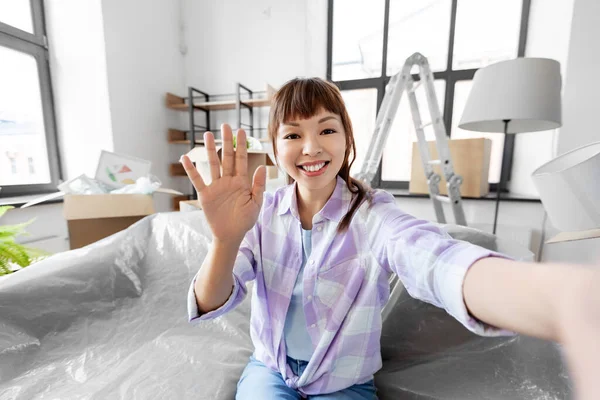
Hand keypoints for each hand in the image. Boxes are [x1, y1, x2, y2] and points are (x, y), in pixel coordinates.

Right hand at [180, 124, 266, 243]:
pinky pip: (197, 180)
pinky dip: (191, 170)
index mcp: (241, 181)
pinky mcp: (205, 195)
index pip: (241, 160)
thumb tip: (262, 166)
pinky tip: (185, 158)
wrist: (231, 235)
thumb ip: (258, 185)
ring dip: (210, 150)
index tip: (241, 131)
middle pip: (227, 157)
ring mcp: (216, 186)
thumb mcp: (256, 203)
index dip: (241, 146)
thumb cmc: (245, 220)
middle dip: (226, 142)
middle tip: (225, 126)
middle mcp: (228, 180)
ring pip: (213, 164)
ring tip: (207, 135)